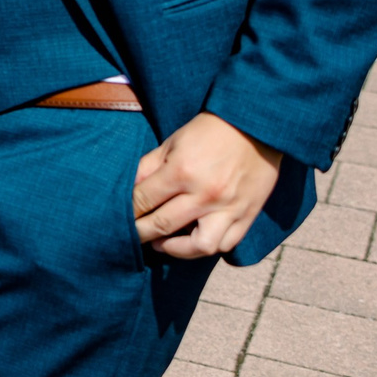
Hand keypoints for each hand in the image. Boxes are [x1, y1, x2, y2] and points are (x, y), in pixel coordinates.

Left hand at [133, 112, 281, 258]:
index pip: (144, 200)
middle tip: (132, 236)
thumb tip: (129, 190)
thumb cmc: (209, 132)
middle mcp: (206, 194)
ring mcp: (229, 208)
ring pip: (199, 246)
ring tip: (163, 243)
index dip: (128, 211)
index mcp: (182, 171)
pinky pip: (227, 244)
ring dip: (176, 250)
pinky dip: (209, 247)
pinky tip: (193, 241)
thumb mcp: (172, 142)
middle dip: (141, 233)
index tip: (120, 217)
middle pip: (163, 225)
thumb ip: (148, 167)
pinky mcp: (248, 215)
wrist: (256, 127)